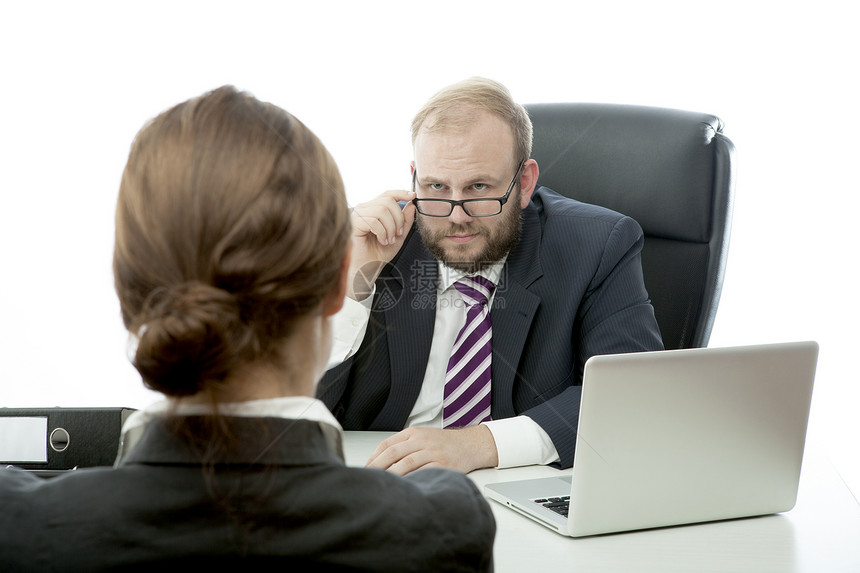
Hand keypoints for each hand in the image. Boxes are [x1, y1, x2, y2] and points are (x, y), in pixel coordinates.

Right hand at [348, 190, 415, 299]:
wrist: (366, 269)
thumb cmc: (377, 255)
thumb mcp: (398, 237)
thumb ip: (405, 221)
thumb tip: (412, 205)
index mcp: (373, 209)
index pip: (388, 194)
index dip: (401, 193)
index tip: (413, 196)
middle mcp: (364, 209)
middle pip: (387, 201)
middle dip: (398, 218)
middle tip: (398, 234)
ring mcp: (357, 215)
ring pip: (382, 210)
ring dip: (391, 227)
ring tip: (389, 240)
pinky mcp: (353, 223)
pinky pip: (373, 220)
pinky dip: (382, 232)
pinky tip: (382, 241)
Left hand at [365, 425, 498, 475]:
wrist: (471, 445)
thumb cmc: (444, 443)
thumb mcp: (422, 436)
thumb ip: (404, 445)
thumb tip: (380, 461)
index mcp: (414, 432)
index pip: (387, 444)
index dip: (374, 457)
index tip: (365, 469)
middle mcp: (422, 440)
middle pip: (393, 453)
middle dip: (378, 467)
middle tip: (368, 479)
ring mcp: (433, 452)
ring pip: (406, 463)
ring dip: (391, 475)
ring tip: (381, 485)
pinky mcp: (443, 464)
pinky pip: (424, 472)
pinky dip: (412, 480)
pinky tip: (403, 487)